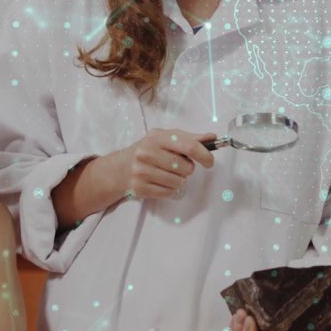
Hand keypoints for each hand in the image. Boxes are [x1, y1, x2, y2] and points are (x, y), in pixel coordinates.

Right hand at [96, 128, 214, 200]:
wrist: (118, 168)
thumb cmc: (147, 151)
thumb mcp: (165, 138)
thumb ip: (189, 138)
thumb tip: (211, 137)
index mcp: (157, 137)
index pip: (188, 146)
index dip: (204, 155)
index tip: (210, 162)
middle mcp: (147, 153)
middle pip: (186, 168)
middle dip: (187, 169)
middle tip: (177, 165)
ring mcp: (142, 171)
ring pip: (179, 182)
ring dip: (178, 180)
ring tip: (166, 173)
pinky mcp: (140, 188)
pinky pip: (169, 193)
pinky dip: (169, 189)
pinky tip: (160, 182)